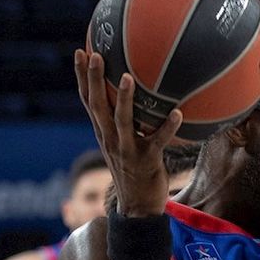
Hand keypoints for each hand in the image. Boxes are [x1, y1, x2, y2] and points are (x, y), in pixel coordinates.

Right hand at [73, 50, 179, 215]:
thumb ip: (126, 123)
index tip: (80, 52)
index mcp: (103, 133)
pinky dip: (167, 127)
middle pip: (97, 105)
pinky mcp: (147, 161)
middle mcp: (110, 139)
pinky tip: (178, 113)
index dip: (82, 77)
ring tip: (127, 77)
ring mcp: (127, 150)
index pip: (88, 100)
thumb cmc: (135, 171)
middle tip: (96, 54)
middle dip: (94, 79)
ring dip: (124, 98)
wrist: (138, 208)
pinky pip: (158, 141)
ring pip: (122, 121)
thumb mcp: (123, 145)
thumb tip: (137, 98)